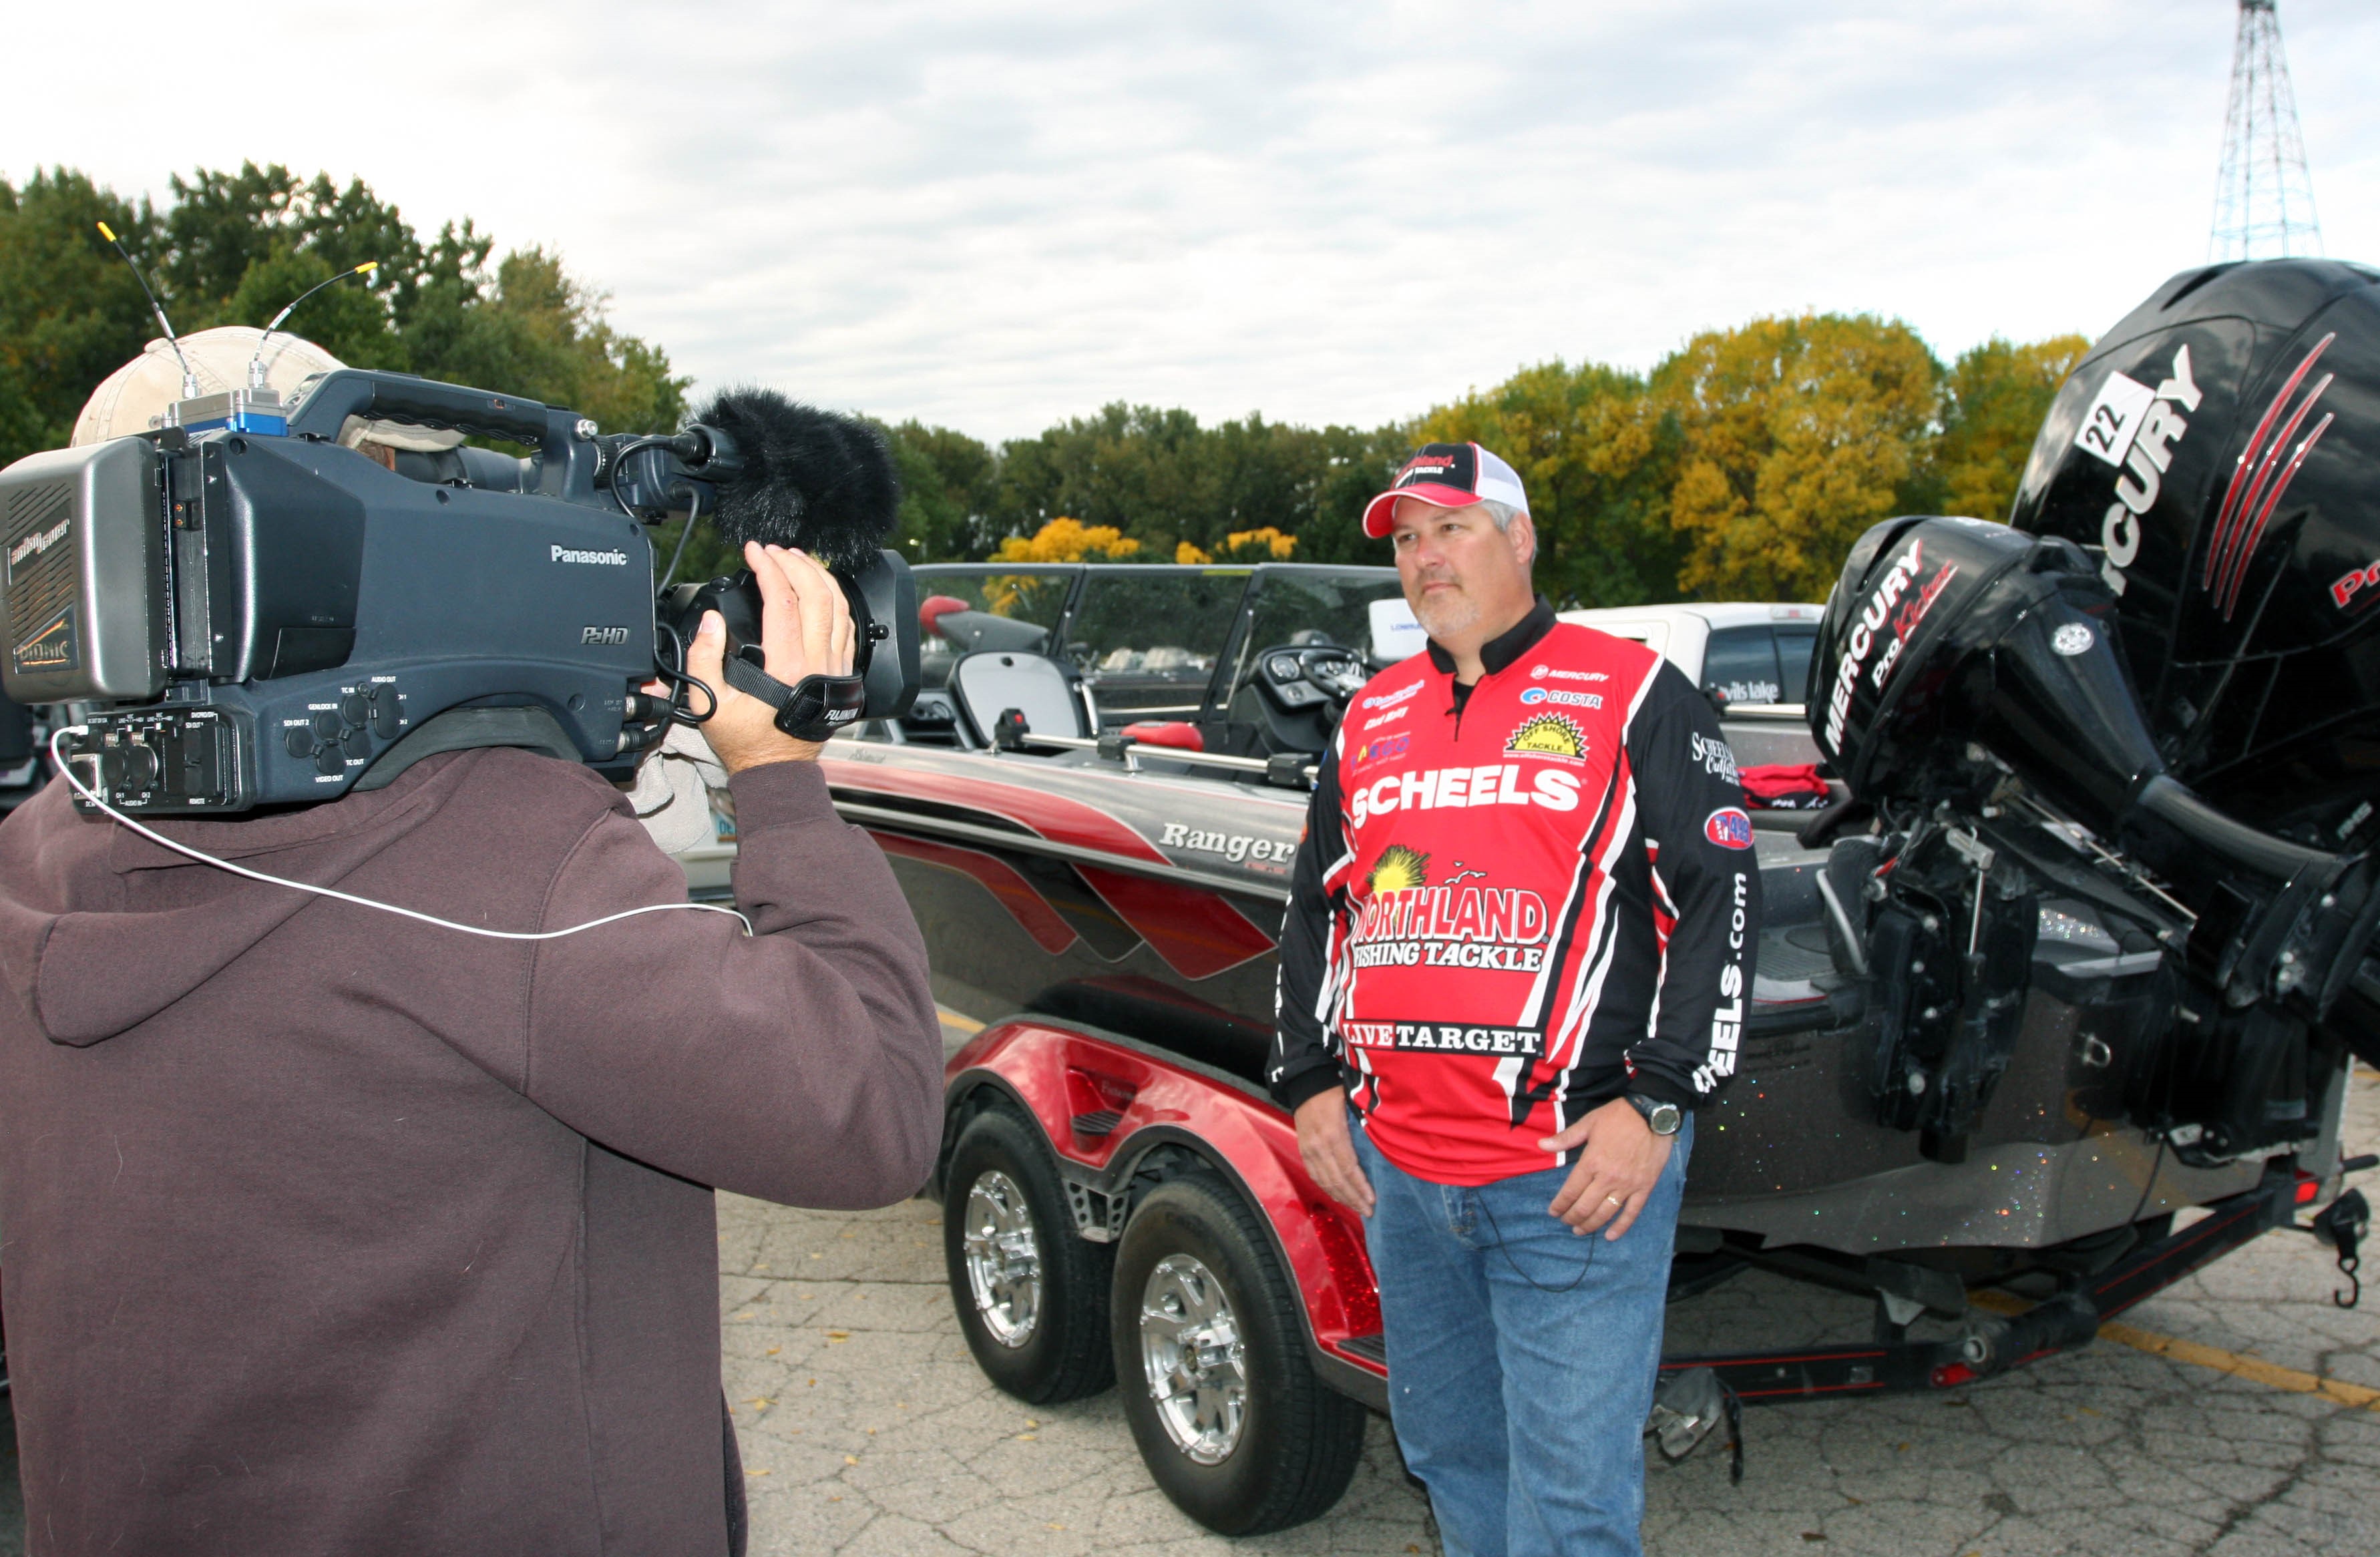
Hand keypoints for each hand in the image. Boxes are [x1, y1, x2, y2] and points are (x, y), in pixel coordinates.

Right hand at [688, 542, 855, 775]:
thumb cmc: (746, 740)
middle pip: (816, 594)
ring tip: (797, 559)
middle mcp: (817, 662)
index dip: (768, 568)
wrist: (777, 769)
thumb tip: (711, 621)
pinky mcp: (843, 672)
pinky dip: (835, 599)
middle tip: (773, 551)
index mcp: (786, 666)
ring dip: (819, 576)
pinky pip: (848, 626)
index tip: (754, 552)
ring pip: (839, 607)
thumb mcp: (709, 703)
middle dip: (795, 563)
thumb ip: (703, 657)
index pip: (783, 601)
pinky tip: (820, 588)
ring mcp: (835, 666)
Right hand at [1294, 1090, 1373, 1216]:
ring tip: (1357, 1208)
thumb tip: (1383, 1147)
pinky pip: (1315, 1176)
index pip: (1349, 1168)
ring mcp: (1309, 1150)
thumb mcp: (1352, 1105)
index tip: (1373, 1200)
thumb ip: (1364, 1127)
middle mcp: (1318, 1146)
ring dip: (1342, 1197)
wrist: (1306, 1083)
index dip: (1360, 1187)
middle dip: (1353, 1198)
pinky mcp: (1303, 1151)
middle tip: (1368, 1211)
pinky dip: (1327, 1189)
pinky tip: (1338, 1197)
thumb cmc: (1334, 1091)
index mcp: (1333, 1134)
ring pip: (1325, 1181)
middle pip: (1337, 1180)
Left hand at [1542, 1098, 1673, 1240]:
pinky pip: (1632, 1213)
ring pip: (1605, 1214)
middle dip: (1572, 1218)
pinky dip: (1621, 1227)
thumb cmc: (1618, 1116)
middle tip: (1566, 1222)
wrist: (1652, 1114)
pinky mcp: (1644, 1188)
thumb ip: (1566, 1138)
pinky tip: (1610, 1236)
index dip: (1559, 1205)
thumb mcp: (1589, 1123)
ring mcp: (1627, 1185)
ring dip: (1590, 1225)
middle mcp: (1607, 1178)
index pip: (1570, 1191)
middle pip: (1585, 1207)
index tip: (1554, 1212)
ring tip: (1580, 1230)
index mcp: (1591, 1162)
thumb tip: (1541, 1145)